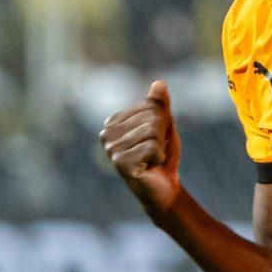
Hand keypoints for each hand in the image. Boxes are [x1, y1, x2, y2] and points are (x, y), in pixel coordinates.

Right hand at [98, 80, 181, 216]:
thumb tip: (159, 84)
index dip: (162, 121)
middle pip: (151, 117)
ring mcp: (112, 149)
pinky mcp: (121, 163)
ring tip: (152, 158)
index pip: (149, 105)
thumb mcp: (163, 125)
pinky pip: (152, 146)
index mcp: (113, 122)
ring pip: (152, 131)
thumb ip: (160, 104)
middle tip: (156, 150)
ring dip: (160, 146)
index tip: (156, 139)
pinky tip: (151, 166)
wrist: (164, 188)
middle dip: (162, 134)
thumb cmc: (161, 156)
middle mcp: (107, 134)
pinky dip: (158, 156)